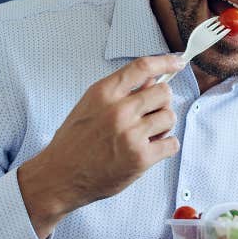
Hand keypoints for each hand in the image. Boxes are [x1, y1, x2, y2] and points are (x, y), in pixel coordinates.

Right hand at [18, 54, 184, 238]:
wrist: (59, 176)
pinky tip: (149, 149)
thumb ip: (121, 92)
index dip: (165, 62)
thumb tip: (153, 79)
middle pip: (163, 92)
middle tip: (149, 115)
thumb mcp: (90, 106)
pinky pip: (172, 143)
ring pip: (169, 117)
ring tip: (145, 135)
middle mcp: (118, 110)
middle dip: (161, 103)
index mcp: (104, 93)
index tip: (178, 62)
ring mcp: (130, 134)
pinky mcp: (140, 157)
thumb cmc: (75, 141)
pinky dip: (165, 146)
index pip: (142, 67)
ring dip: (162, 127)